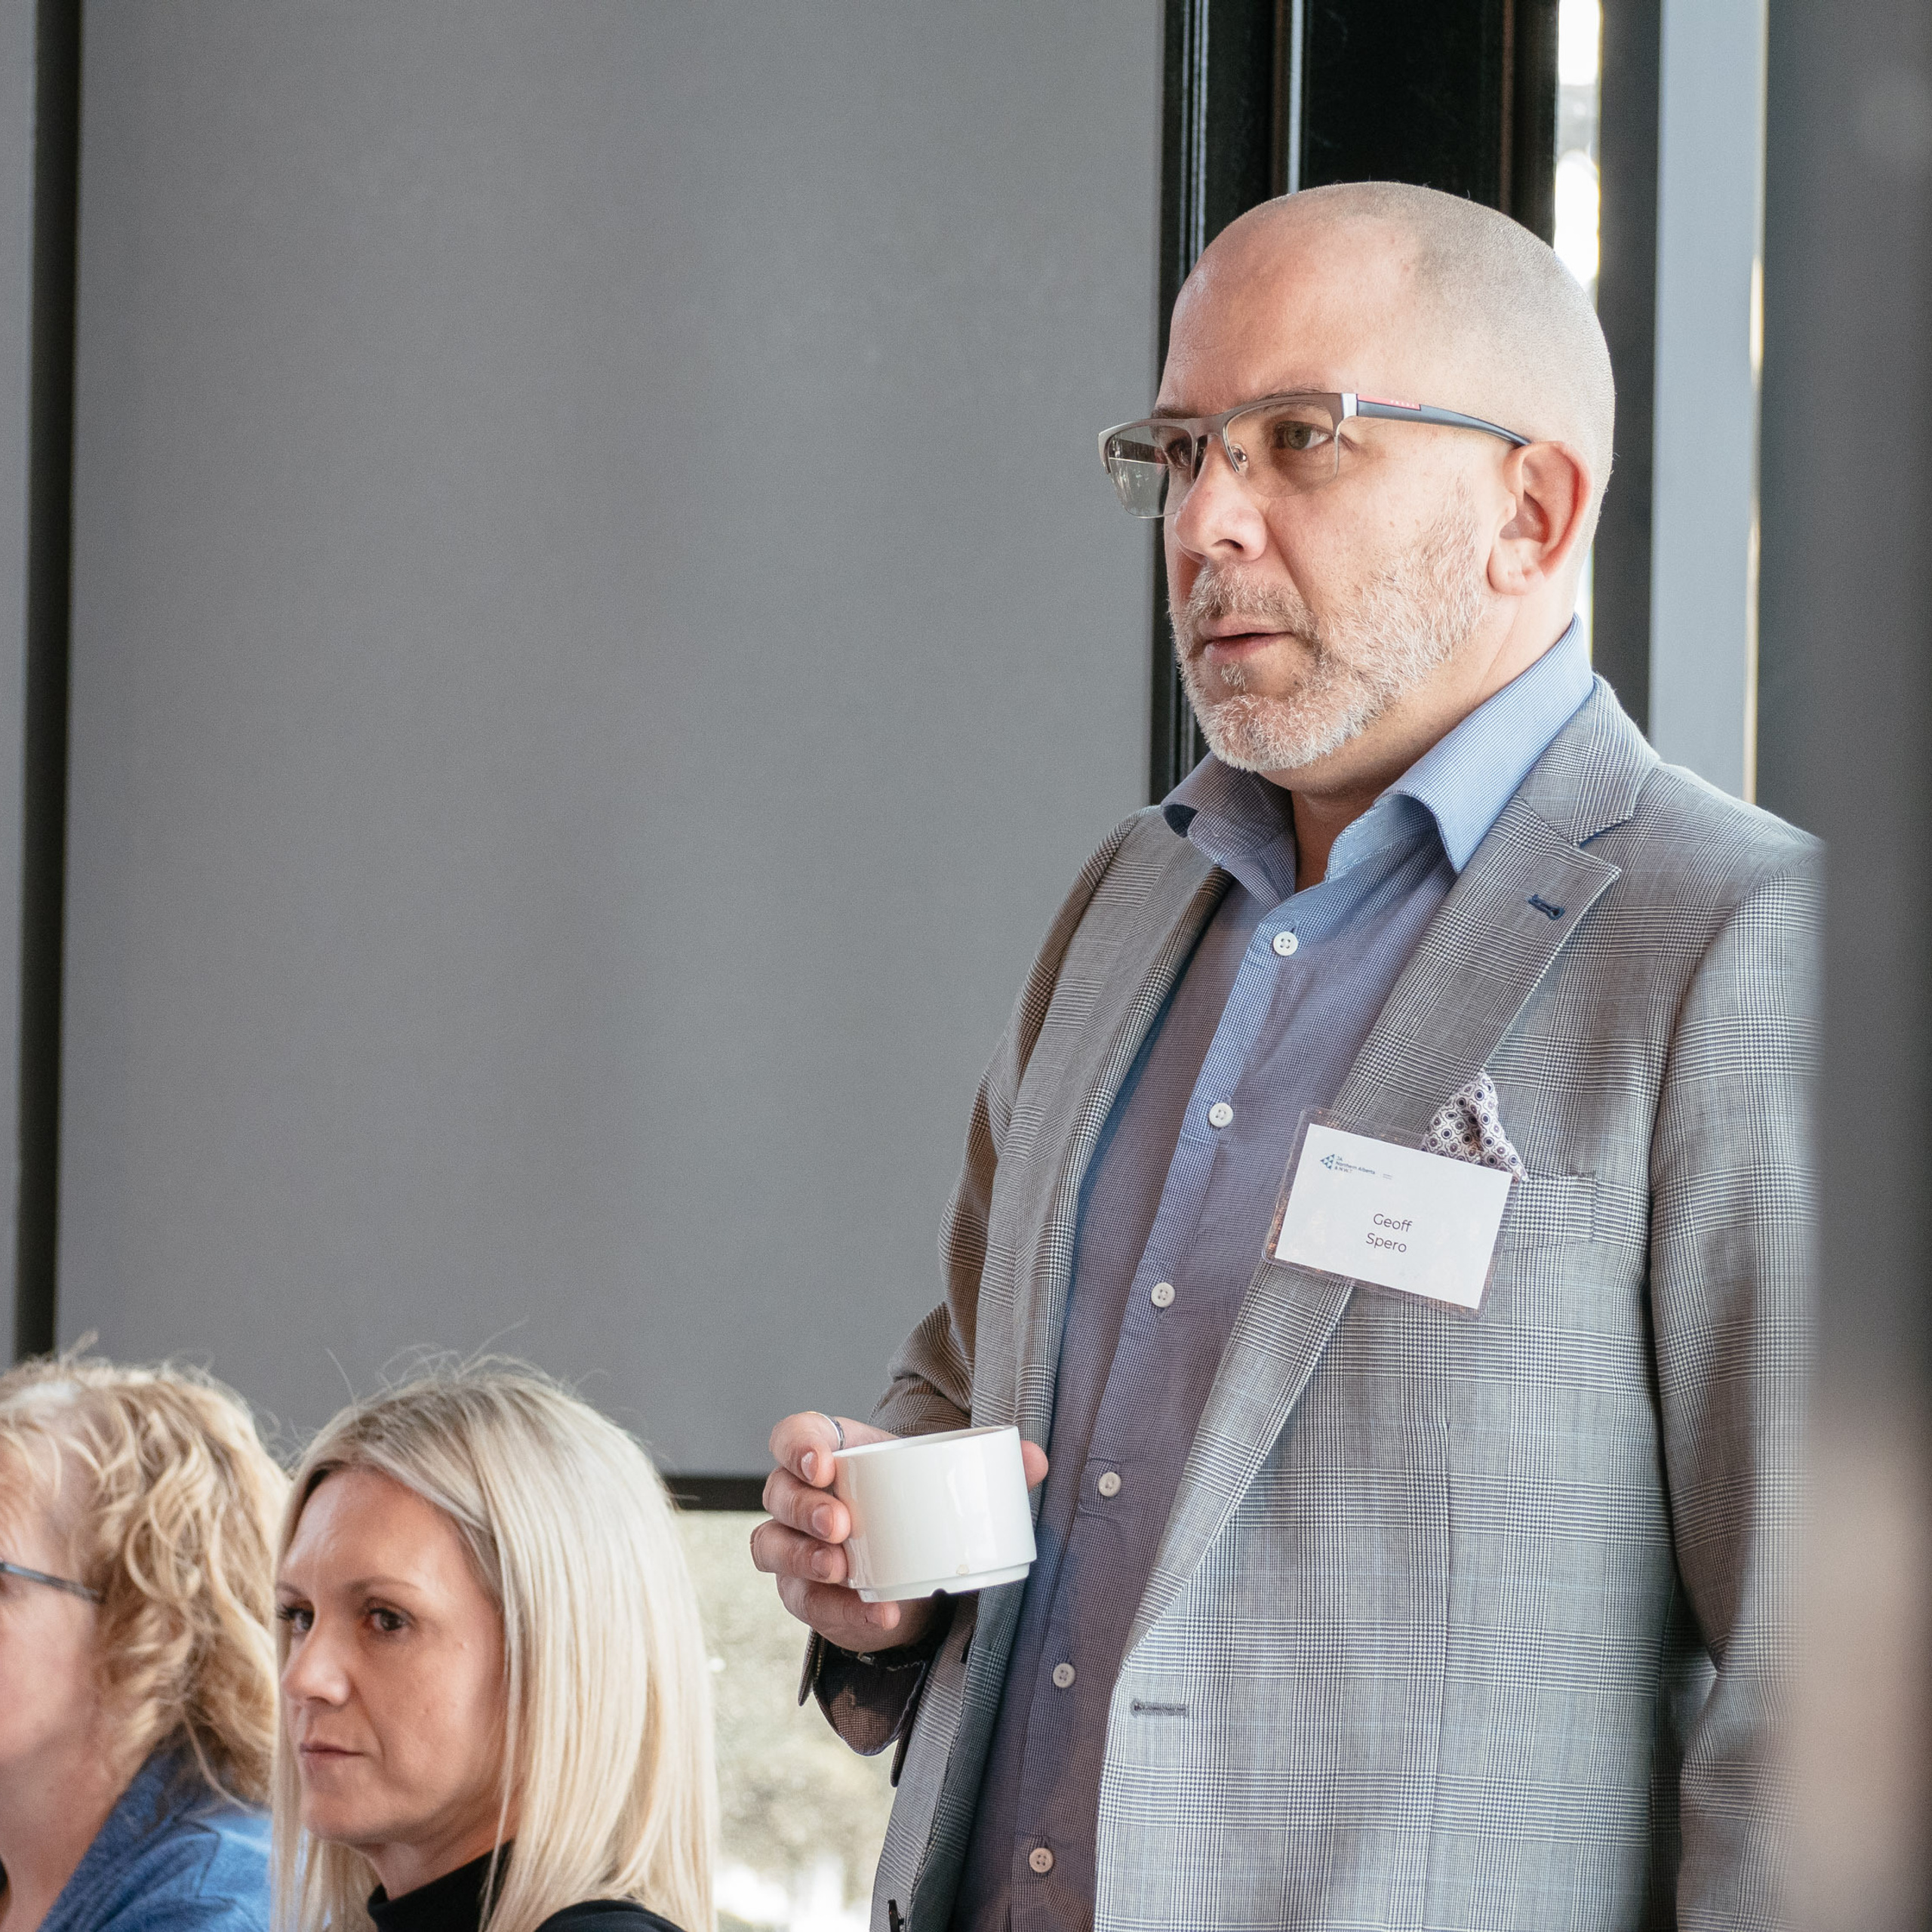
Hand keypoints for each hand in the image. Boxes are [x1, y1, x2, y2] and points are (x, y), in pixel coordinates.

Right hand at [754, 1410, 1047, 1653]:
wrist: (912, 1561)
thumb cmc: (917, 1502)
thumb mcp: (946, 1478)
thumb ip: (992, 1466)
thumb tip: (1037, 1460)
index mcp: (833, 1452)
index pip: (794, 1435)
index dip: (799, 1445)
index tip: (824, 1463)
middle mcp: (800, 1496)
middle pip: (779, 1492)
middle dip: (805, 1507)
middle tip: (842, 1523)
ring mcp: (795, 1546)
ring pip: (771, 1546)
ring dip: (803, 1557)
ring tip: (842, 1567)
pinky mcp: (805, 1593)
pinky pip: (807, 1602)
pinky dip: (841, 1611)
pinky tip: (877, 1612)